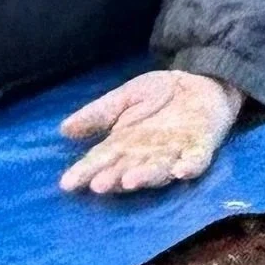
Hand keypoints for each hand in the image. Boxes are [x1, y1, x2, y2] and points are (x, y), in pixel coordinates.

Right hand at [58, 69, 242, 193]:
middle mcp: (148, 155)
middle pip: (127, 169)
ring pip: (158, 170)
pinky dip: (189, 167)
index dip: (86, 171)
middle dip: (114, 178)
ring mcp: (175, 153)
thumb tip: (63, 129)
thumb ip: (98, 113)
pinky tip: (180, 171)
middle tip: (99, 185)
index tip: (67, 183)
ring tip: (128, 181)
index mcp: (126, 144)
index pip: (102, 159)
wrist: (201, 80)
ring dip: (145, 177)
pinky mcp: (201, 147)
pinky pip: (196, 161)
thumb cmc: (161, 94)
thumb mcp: (125, 98)